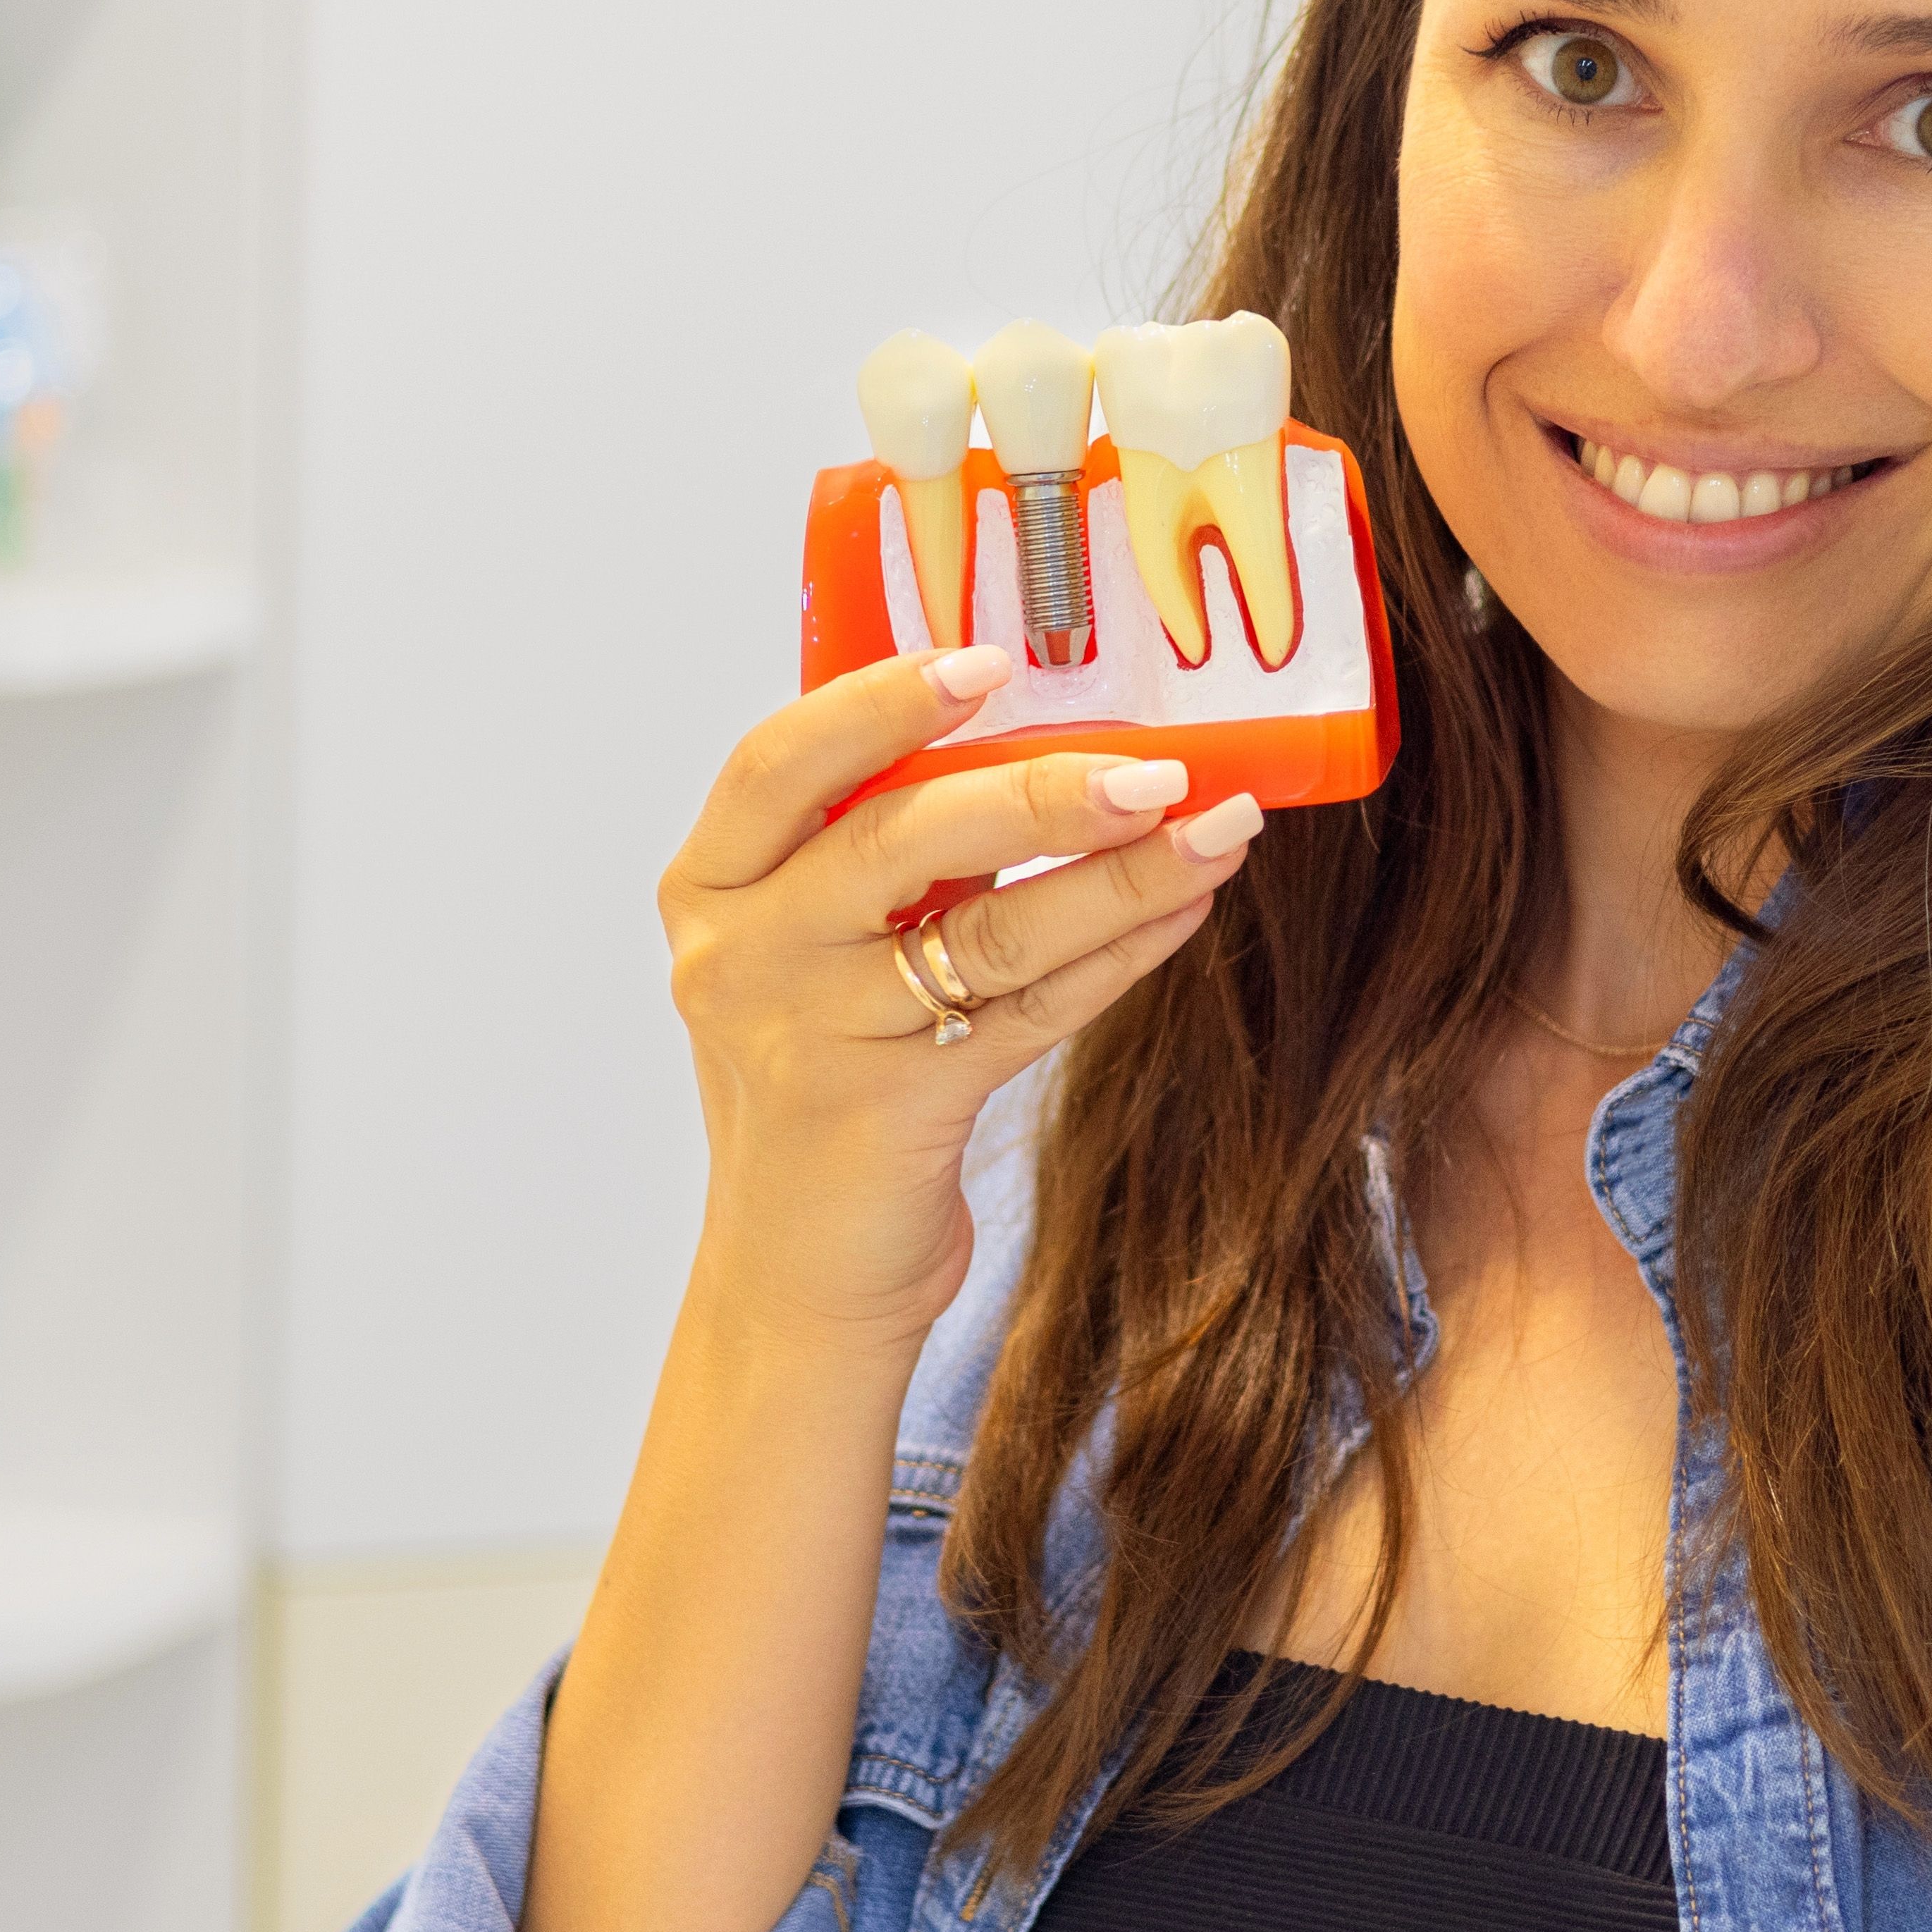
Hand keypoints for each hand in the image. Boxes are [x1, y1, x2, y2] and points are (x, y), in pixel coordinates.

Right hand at [662, 645, 1259, 1345]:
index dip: (881, 702)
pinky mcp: (891, 1110)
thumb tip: (1041, 741)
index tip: (988, 659)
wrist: (797, 1273)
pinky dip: (1119, 955)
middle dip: (1041, 790)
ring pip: (988, 930)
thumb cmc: (826, 1078)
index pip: (783, 761)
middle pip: (899, 837)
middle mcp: (742, 955)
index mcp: (711, 887)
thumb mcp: (815, 951)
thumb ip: (882, 852)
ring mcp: (810, 1035)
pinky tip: (1187, 911)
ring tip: (1220, 827)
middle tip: (1156, 765)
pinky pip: (1029, 1011)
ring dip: (1119, 874)